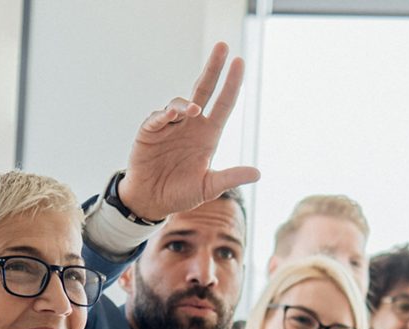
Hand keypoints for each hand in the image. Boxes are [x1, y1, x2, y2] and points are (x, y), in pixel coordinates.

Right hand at [117, 42, 259, 220]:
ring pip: (180, 103)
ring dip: (187, 103)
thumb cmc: (181, 193)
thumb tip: (258, 173)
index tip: (239, 61)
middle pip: (204, 89)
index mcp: (208, 135)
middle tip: (223, 46)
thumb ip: (230, 178)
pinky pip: (158, 118)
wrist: (151, 202)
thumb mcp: (209, 187)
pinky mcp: (150, 132)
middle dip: (213, 68)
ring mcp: (170, 126)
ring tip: (193, 111)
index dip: (232, 83)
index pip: (224, 103)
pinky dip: (165, 114)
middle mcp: (191, 125)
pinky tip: (172, 116)